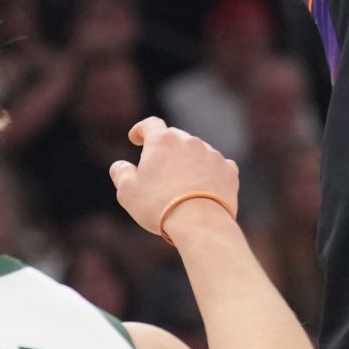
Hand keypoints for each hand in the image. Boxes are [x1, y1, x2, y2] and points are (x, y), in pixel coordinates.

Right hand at [108, 117, 238, 238]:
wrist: (200, 224)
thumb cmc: (159, 206)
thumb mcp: (128, 192)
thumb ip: (121, 174)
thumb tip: (120, 166)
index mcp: (162, 142)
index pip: (150, 124)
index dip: (141, 130)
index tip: (136, 138)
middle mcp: (189, 141)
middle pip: (175, 137)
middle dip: (165, 147)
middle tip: (159, 166)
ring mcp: (212, 154)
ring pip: (197, 151)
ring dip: (188, 160)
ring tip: (182, 183)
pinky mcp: (229, 171)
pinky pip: (217, 166)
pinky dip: (209, 172)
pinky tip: (204, 187)